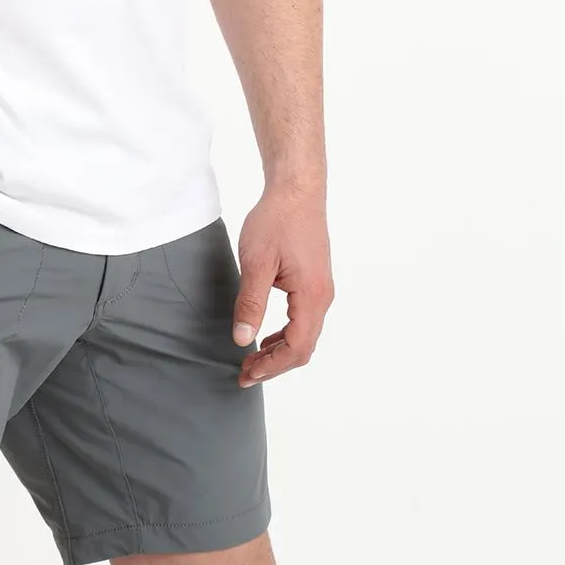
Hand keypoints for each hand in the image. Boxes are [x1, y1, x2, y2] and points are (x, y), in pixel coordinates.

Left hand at [231, 183, 332, 388]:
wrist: (296, 190)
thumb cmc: (276, 220)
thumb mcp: (256, 261)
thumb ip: (251, 302)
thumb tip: (242, 339)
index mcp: (312, 297)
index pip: (296, 348)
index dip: (271, 367)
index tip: (246, 374)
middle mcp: (323, 298)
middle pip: (303, 348)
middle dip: (274, 365)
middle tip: (245, 374)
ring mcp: (321, 290)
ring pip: (304, 335)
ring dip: (279, 351)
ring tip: (252, 359)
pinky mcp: (315, 282)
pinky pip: (303, 320)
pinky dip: (285, 335)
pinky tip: (266, 335)